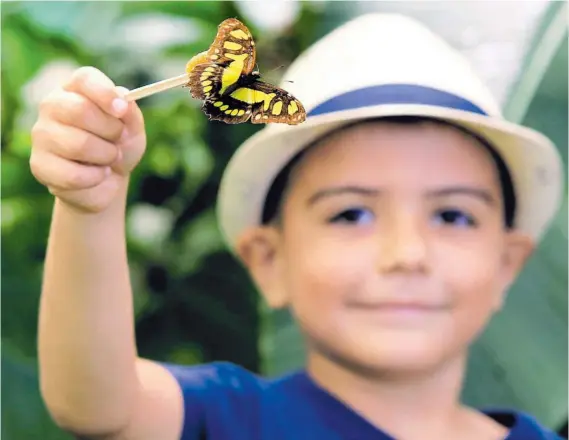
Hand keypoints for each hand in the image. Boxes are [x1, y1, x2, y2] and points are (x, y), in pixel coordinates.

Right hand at [30, 66, 146, 212]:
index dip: (105, 92)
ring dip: (106, 156)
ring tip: (109, 158)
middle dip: (111, 130)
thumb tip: (122, 98)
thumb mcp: (133, 130)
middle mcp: (52, 107)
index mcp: (76, 90)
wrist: (107, 182)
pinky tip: (98, 174)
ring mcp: (41, 135)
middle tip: (118, 140)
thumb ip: (130, 113)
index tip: (121, 109)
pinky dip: (96, 177)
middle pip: (80, 110)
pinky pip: (74, 174)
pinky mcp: (39, 165)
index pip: (84, 79)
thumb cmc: (118, 147)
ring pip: (79, 144)